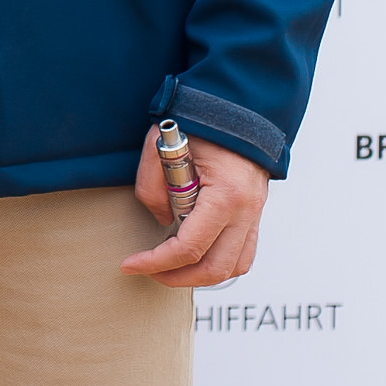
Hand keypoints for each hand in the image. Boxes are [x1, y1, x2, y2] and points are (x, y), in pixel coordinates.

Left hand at [121, 130, 267, 287]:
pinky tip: (195, 256)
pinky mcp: (255, 214)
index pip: (189, 247)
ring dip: (199, 275)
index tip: (130, 264)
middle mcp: (246, 211)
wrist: (237, 109)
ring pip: (233, 267)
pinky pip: (242, 254)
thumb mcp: (160, 146)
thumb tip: (161, 220)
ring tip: (169, 267)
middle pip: (214, 268)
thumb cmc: (199, 123)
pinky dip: (218, 263)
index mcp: (226, 194)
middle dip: (176, 277)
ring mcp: (255, 214)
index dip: (156, 261)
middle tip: (146, 271)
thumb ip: (152, 186)